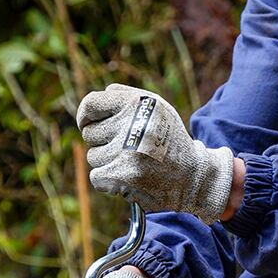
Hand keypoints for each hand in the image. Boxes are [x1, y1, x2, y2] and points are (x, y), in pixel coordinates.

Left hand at [79, 84, 235, 222]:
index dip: (84, 115)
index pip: (90, 103)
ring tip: (134, 162)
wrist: (193, 177)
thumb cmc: (168, 139)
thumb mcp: (155, 108)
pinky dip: (109, 180)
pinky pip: (96, 176)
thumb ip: (125, 97)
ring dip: (108, 162)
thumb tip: (94, 100)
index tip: (86, 123)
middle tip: (128, 147)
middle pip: (89, 133)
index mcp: (137, 103)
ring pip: (93, 157)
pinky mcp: (123, 176)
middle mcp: (132, 124)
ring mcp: (127, 151)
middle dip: (103, 141)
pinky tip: (130, 177)